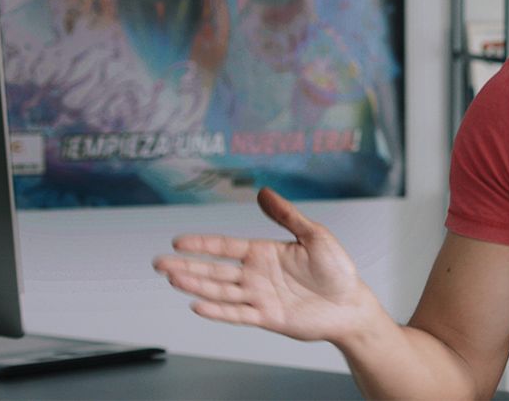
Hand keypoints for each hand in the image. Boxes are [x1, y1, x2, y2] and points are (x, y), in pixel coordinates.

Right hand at [153, 187, 376, 343]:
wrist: (350, 304)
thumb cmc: (337, 269)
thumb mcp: (315, 235)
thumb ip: (287, 216)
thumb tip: (263, 192)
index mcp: (264, 252)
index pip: (225, 247)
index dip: (201, 245)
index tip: (177, 241)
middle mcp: (256, 275)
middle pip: (214, 270)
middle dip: (186, 266)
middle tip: (158, 263)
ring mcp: (259, 297)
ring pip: (220, 291)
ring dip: (196, 285)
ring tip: (172, 279)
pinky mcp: (267, 317)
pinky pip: (238, 314)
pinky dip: (218, 311)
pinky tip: (197, 305)